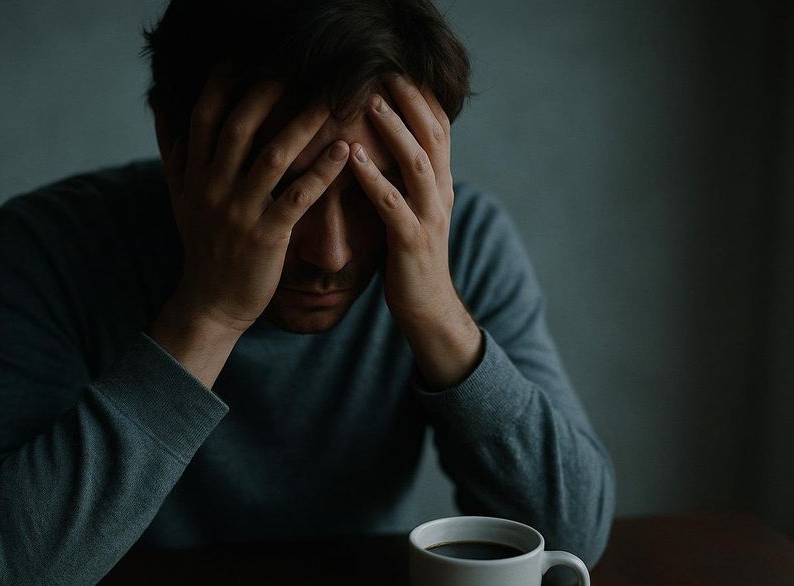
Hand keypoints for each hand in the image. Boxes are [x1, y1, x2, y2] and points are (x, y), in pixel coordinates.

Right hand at [155, 66, 349, 333]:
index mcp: (195, 174)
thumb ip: (173, 150)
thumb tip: (161, 106)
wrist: (211, 302)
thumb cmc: (202, 246)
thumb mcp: (179, 197)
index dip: (222, 84)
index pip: (205, 117)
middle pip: (240, 127)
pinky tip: (343, 149)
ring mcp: (240, 211)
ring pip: (272, 157)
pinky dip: (322, 171)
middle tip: (298, 65)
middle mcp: (214, 187)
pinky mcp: (267, 235)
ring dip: (303, 125)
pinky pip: (298, 196)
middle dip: (268, 93)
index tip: (244, 57)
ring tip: (331, 99)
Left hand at [347, 73, 481, 388]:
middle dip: (410, 99)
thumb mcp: (414, 212)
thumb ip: (406, 181)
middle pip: (433, 135)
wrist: (428, 309)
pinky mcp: (411, 241)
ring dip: (394, 129)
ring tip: (371, 100)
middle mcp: (441, 195)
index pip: (439, 129)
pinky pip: (392, 203)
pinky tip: (353, 157)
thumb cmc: (412, 260)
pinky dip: (373, 177)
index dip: (422, 97)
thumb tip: (386, 147)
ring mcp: (429, 217)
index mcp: (441, 185)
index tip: (400, 68)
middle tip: (385, 69)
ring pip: (417, 162)